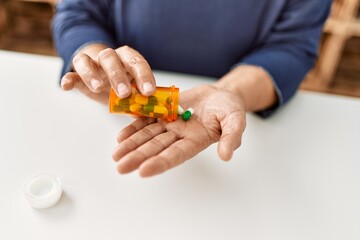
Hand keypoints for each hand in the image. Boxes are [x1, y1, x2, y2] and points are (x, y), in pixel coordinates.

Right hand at [61, 45, 155, 103]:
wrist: (105, 78)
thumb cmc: (125, 84)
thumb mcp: (135, 90)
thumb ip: (143, 100)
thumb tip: (155, 116)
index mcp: (128, 59)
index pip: (137, 62)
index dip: (143, 76)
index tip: (148, 92)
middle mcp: (109, 57)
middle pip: (110, 58)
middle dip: (118, 75)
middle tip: (124, 93)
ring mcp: (91, 64)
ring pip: (86, 61)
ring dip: (91, 74)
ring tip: (97, 88)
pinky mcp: (77, 74)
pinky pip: (71, 74)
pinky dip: (68, 78)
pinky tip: (66, 86)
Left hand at [112, 84, 245, 176]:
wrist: (220, 94)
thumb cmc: (230, 108)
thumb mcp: (236, 120)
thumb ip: (231, 137)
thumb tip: (227, 155)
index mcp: (196, 141)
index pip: (176, 154)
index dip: (160, 162)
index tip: (143, 171)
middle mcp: (180, 136)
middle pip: (156, 148)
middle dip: (138, 157)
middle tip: (120, 167)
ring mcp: (170, 125)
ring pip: (148, 136)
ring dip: (131, 145)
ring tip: (116, 155)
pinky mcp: (164, 112)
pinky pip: (147, 120)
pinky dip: (134, 127)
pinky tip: (120, 137)